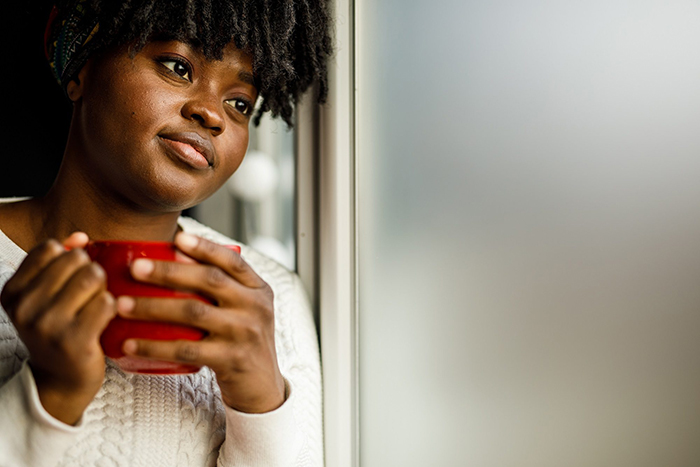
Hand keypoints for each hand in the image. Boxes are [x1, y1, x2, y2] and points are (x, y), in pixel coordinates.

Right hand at [0, 232, 115, 424]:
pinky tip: (104, 320)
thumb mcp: (46, 296)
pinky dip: (113, 307)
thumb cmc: (59, 331)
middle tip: (88, 295)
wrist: (61, 380)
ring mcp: (48, 325)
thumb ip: (59, 262)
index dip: (70, 257)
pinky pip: (107, 301)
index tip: (71, 279)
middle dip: (90, 271)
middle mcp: (25, 307)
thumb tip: (80, 236)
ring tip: (97, 305)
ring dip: (103, 287)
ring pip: (93, 276)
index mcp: (13, 292)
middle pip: (76, 259)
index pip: (50, 248)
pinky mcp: (75, 340)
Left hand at [116, 232, 284, 412]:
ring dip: (153, 307)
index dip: (205, 248)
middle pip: (209, 281)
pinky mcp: (231, 359)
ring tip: (122, 304)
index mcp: (258, 290)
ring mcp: (244, 333)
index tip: (177, 238)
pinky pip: (186, 349)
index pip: (232, 261)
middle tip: (135, 268)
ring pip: (193, 312)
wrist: (262, 387)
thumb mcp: (245, 310)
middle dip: (169, 272)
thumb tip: (176, 256)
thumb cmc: (242, 341)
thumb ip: (224, 287)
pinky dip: (155, 346)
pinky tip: (131, 344)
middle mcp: (255, 307)